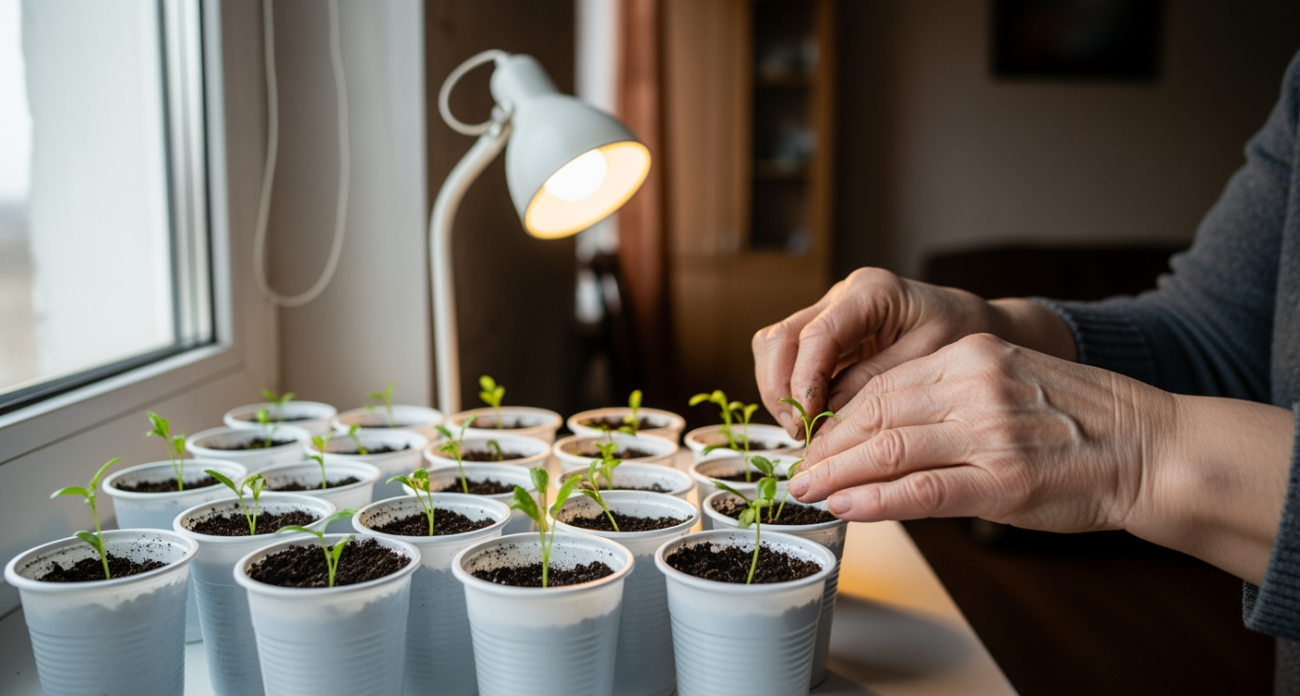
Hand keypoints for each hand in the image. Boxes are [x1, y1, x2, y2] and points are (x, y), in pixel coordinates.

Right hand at [751, 268, 1073, 438]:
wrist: (980, 328)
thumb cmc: (965, 339)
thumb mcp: (928, 365)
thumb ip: (875, 387)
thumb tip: (827, 425)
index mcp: (869, 293)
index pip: (816, 336)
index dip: (804, 383)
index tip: (808, 423)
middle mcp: (841, 297)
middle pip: (779, 337)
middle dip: (780, 389)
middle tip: (799, 432)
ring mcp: (829, 314)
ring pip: (774, 346)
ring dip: (779, 391)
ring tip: (803, 431)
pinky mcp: (827, 336)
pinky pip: (789, 359)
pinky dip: (790, 391)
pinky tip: (811, 420)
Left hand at [789, 333, 1172, 533]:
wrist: (1154, 448)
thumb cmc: (1083, 421)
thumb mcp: (1012, 381)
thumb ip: (953, 397)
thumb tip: (888, 429)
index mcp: (972, 357)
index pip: (882, 387)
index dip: (838, 419)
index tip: (814, 441)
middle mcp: (973, 387)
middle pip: (875, 416)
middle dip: (828, 447)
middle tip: (798, 470)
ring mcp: (987, 434)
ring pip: (889, 451)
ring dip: (838, 475)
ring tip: (808, 491)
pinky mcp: (1002, 481)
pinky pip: (922, 490)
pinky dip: (875, 500)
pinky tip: (846, 506)